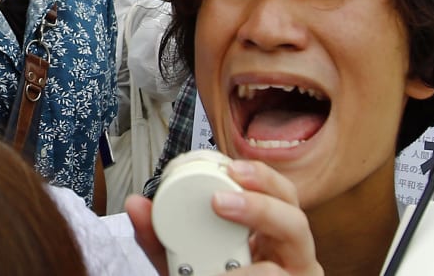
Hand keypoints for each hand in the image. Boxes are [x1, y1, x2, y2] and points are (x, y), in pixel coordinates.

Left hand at [126, 160, 322, 275]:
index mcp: (269, 230)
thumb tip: (135, 204)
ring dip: (256, 252)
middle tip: (220, 203)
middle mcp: (290, 251)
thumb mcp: (181, 258)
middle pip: (296, 218)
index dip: (260, 177)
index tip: (229, 168)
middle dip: (260, 206)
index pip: (278, 192)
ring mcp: (296, 274)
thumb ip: (158, 235)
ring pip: (298, 252)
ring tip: (221, 265)